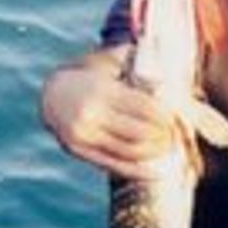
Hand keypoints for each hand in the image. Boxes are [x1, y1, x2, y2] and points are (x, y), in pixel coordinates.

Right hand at [40, 49, 173, 179]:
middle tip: (174, 134)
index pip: (145, 108)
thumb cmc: (90, 76)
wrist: (52, 95)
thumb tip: (162, 55)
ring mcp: (84, 136)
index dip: (166, 116)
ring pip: (130, 151)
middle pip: (140, 132)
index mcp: (102, 91)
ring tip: (168, 148)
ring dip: (154, 152)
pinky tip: (156, 172)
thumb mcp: (108, 62)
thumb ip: (132, 58)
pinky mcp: (80, 152)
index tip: (176, 117)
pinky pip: (114, 165)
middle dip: (163, 135)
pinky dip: (138, 171)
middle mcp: (91, 115)